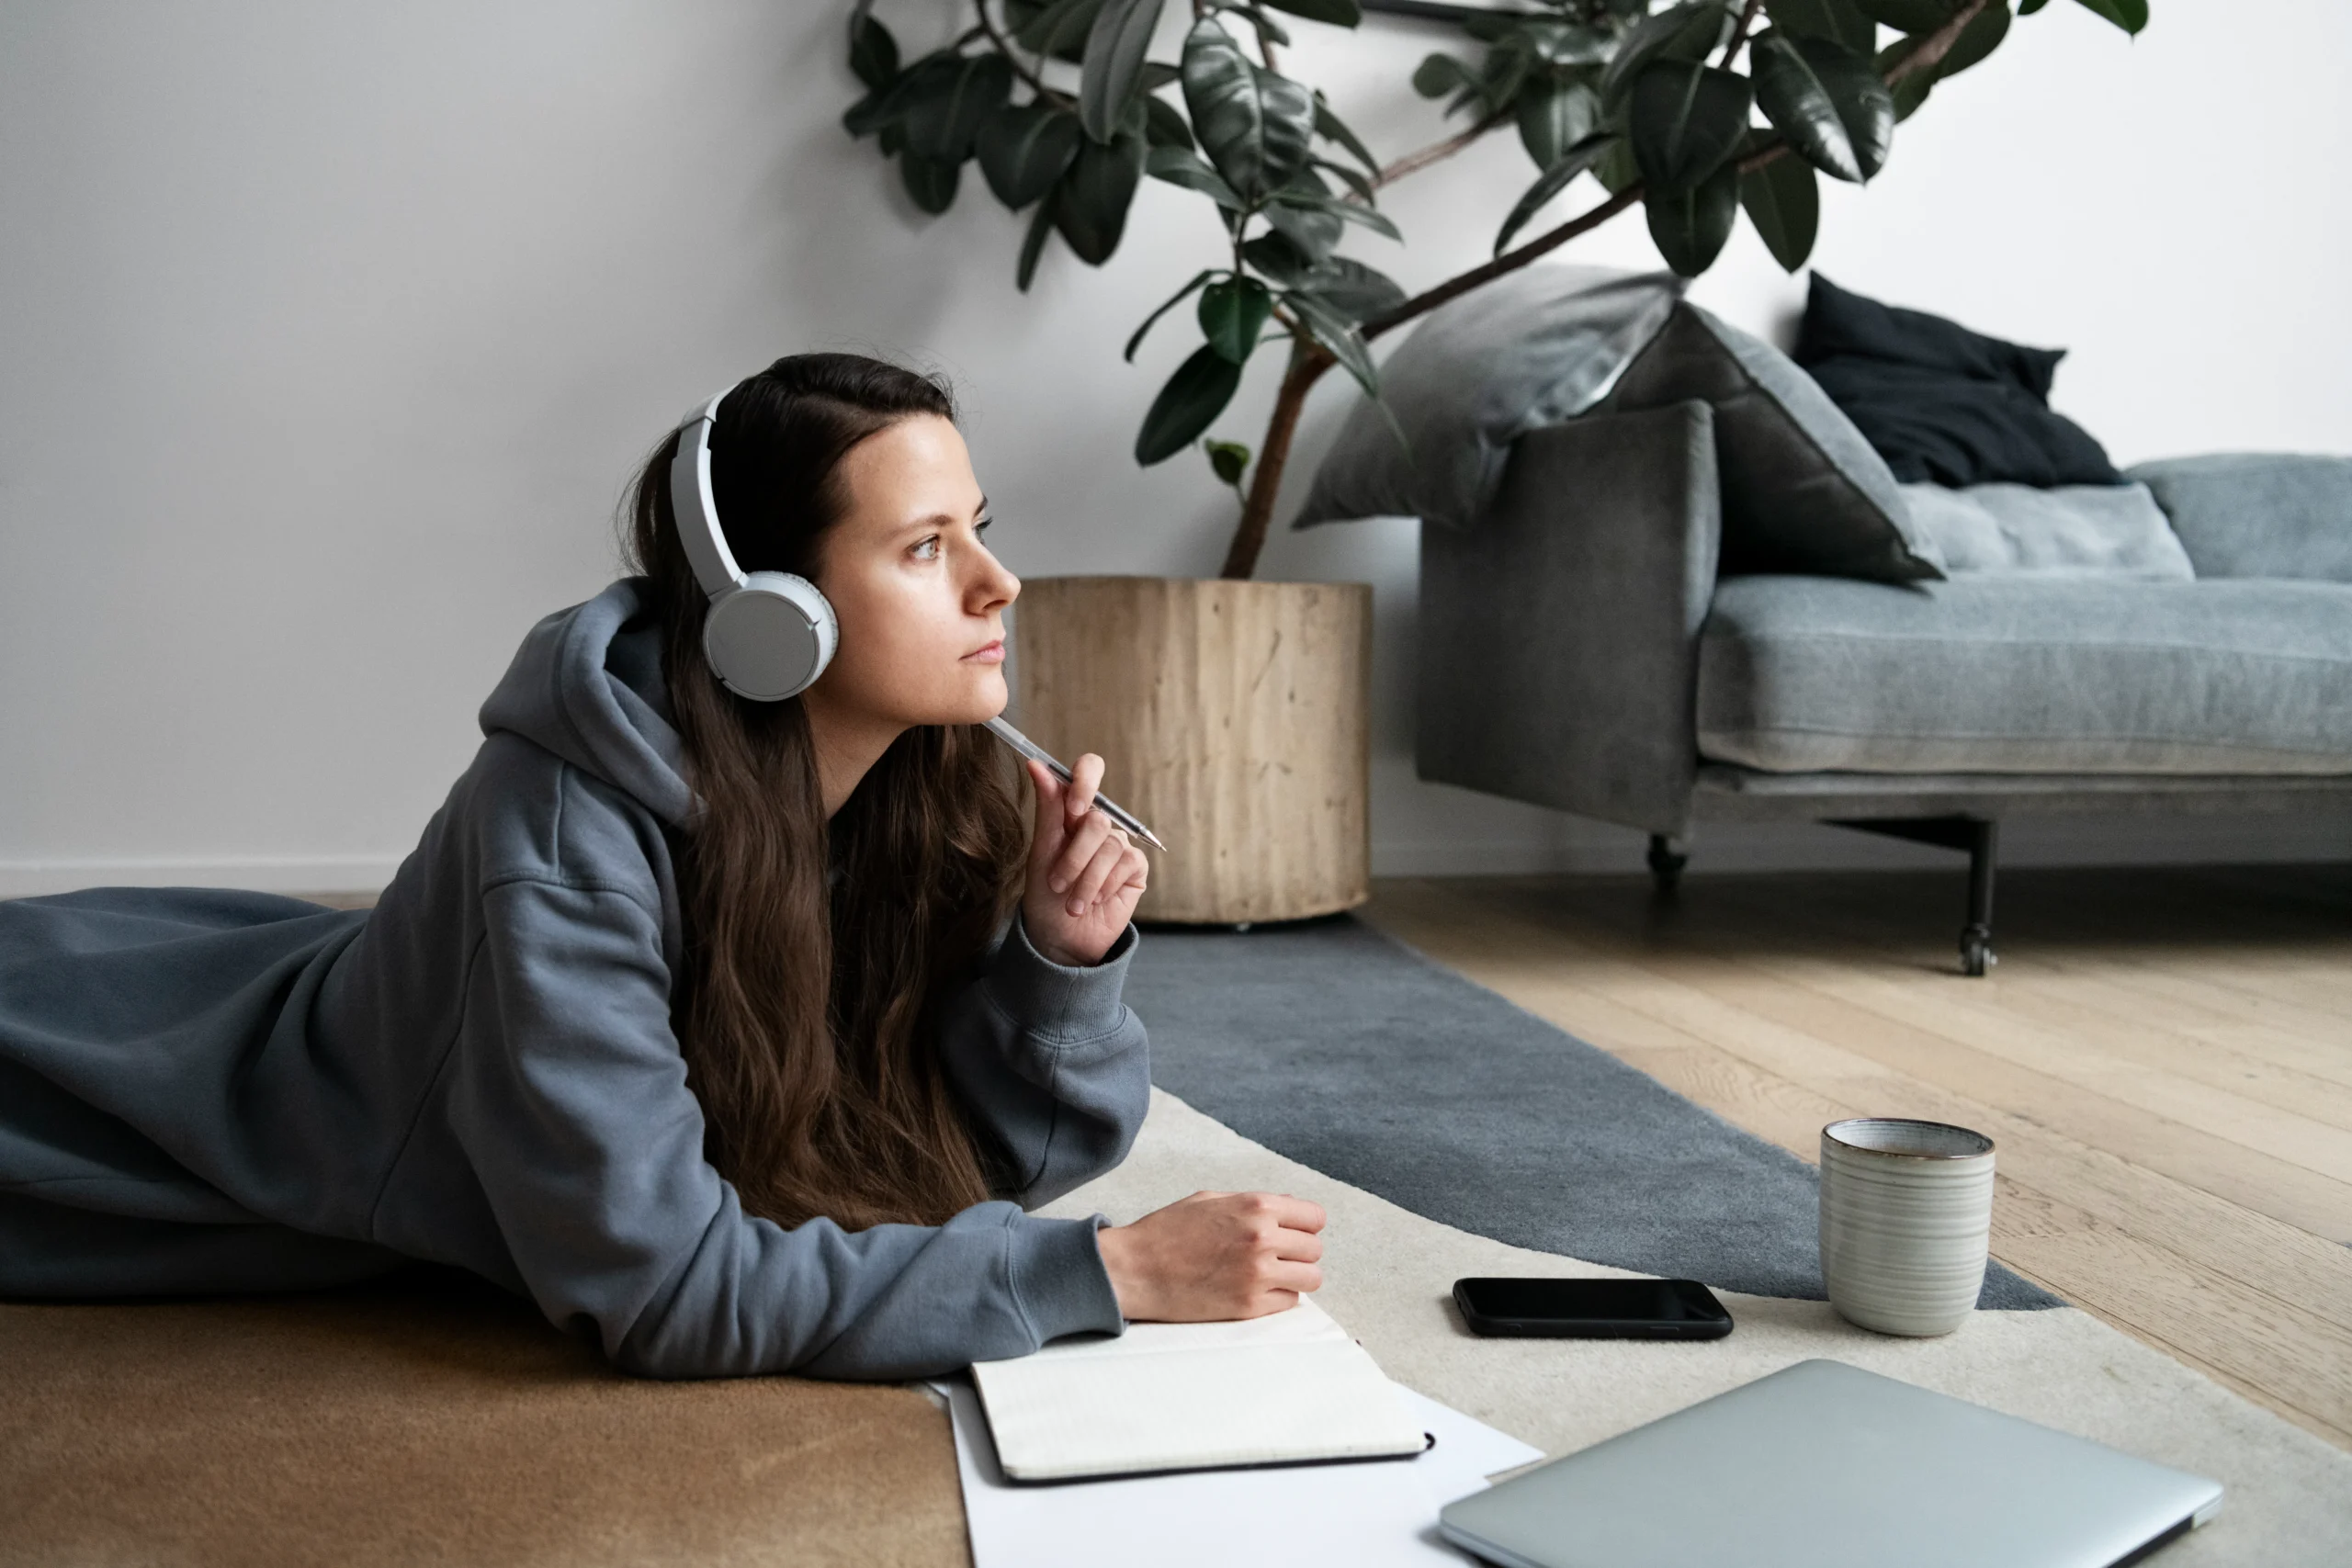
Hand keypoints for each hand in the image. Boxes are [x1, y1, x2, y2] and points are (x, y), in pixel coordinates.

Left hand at [1020, 753, 1147, 966]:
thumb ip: (1047, 808)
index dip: (1085, 781)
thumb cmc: (1045, 895)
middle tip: (1058, 883)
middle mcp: (1098, 824)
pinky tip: (1096, 901)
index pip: (1089, 770)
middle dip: (1074, 858)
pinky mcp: (1134, 868)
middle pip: (1097, 819)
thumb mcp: (1042, 851)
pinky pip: (1127, 863)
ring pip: (1110, 845)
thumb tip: (1036, 764)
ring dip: (1086, 881)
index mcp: (1072, 811)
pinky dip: (1105, 887)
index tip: (1074, 809)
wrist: (1060, 938)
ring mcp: (1118, 844)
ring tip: (1074, 904)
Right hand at [1093, 1191, 1327, 1321]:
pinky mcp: (1249, 1306)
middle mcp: (1262, 1238)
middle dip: (1299, 1252)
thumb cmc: (1167, 1231)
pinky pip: (1289, 1302)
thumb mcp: (1210, 1200)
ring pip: (1310, 1279)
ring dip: (1295, 1277)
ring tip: (1272, 1275)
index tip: (1293, 1233)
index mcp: (1255, 1206)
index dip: (1305, 1225)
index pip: (1314, 1217)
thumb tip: (1292, 1206)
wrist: (1134, 1269)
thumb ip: (1255, 1203)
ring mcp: (1257, 1274)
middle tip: (1277, 1256)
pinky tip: (1255, 1290)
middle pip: (1314, 1249)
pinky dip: (1278, 1297)